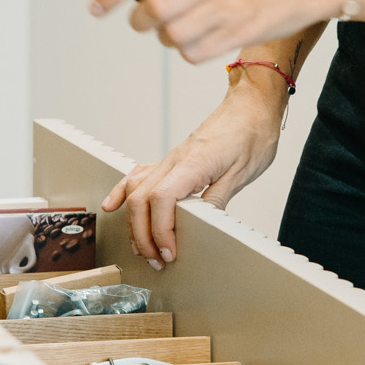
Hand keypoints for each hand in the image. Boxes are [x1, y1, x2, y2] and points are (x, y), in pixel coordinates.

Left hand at [90, 0, 346, 64]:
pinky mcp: (235, 36)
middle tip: (145, 19)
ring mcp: (221, 10)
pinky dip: (191, 51)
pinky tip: (206, 36)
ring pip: (169, 37)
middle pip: (150, 10)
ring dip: (168, 36)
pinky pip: (192, 55)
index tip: (97, 5)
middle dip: (139, 20)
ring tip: (187, 23)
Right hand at [100, 74, 286, 267]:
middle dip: (143, 235)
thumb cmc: (252, 133)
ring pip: (134, 191)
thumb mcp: (243, 173)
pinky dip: (121, 192)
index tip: (169, 251)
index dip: (160, 230)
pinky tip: (112, 206)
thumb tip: (202, 224)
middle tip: (157, 259)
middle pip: (140, 200)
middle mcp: (174, 160)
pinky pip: (137, 175)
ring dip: (134, 223)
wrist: (252, 105)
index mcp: (193, 163)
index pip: (162, 199)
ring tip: (143, 247)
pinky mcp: (171, 159)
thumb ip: (217, 199)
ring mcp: (169, 158)